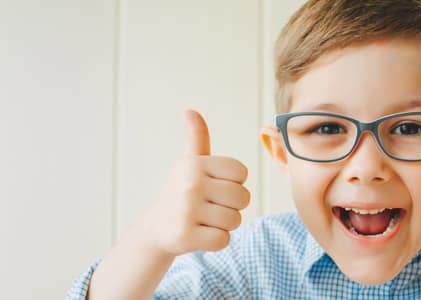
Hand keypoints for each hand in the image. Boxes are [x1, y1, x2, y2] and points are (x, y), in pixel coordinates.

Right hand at [135, 110, 250, 255]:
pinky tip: (199, 234)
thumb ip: (196, 138)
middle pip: (242, 198)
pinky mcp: (185, 236)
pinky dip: (216, 241)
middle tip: (210, 207)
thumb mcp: (189, 163)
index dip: (234, 184)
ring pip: (235, 220)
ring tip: (203, 220)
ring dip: (224, 225)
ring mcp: (186, 210)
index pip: (242, 173)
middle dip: (232, 207)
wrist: (155, 229)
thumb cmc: (182, 193)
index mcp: (195, 164)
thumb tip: (189, 111)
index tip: (214, 187)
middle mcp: (190, 183)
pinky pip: (224, 240)